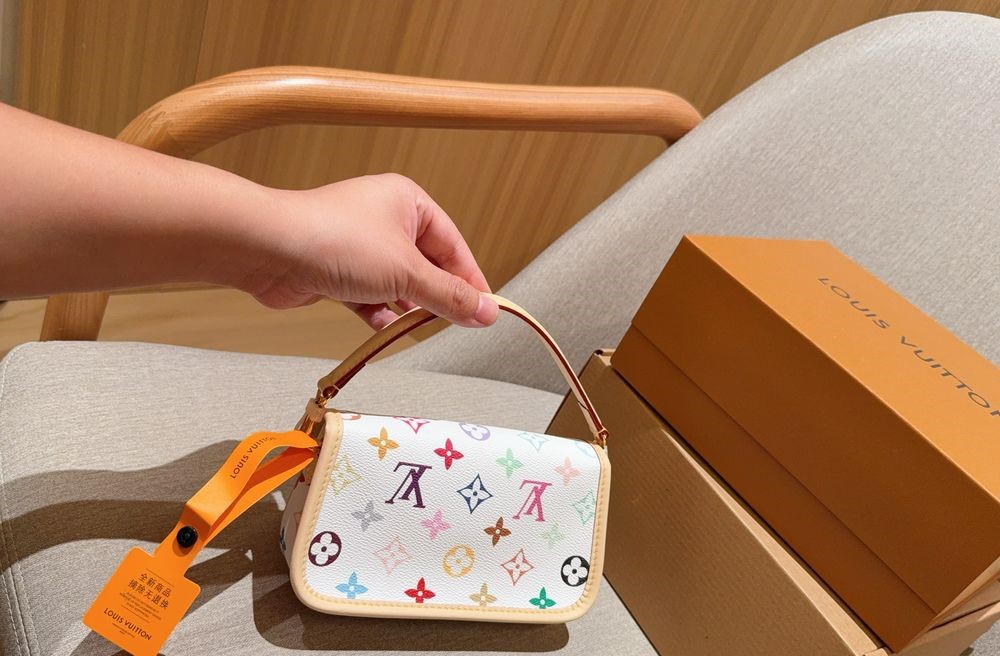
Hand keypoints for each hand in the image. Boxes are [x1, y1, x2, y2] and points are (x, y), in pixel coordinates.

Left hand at [235, 174, 498, 329]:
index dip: (470, 280)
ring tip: (421, 327)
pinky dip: (379, 312)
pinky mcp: (336, 270)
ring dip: (408, 306)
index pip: (453, 245)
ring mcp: (359, 245)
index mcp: (408, 203)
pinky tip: (387, 327)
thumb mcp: (407, 272)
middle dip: (437, 295)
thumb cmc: (337, 242)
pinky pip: (369, 295)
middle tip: (456, 323)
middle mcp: (385, 219)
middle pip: (426, 264)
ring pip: (397, 282)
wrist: (268, 248)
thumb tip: (488, 312)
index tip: (485, 311)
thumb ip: (450, 296)